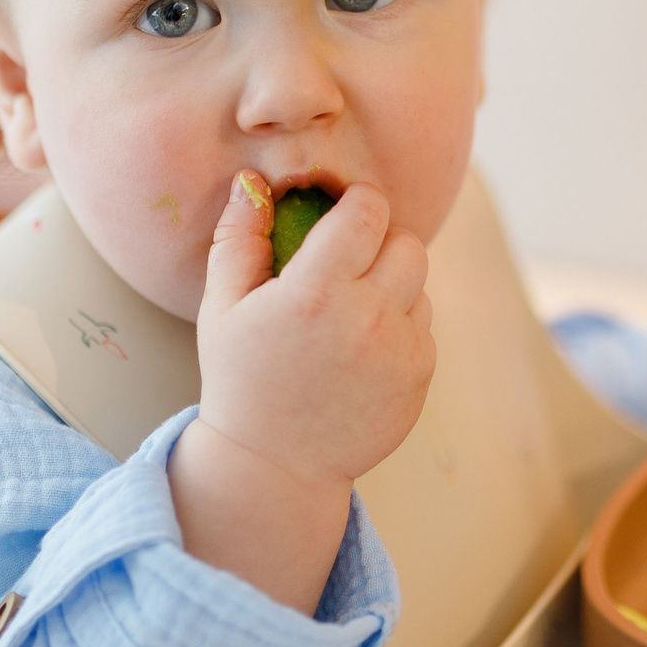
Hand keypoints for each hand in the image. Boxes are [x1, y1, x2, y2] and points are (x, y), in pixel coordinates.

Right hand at [169, 172, 435, 610]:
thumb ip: (239, 238)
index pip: (368, 211)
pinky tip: (361, 348)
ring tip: (351, 310)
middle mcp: (366, 318)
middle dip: (381, 241)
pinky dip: (400, 326)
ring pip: (420, 283)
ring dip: (393, 284)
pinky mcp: (419, 377)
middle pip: (407, 242)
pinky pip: (424, 326)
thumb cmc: (241, 380)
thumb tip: (251, 181)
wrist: (276, 464)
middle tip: (349, 262)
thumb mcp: (222, 308)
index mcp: (315, 293)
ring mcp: (399, 351)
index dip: (357, 202)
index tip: (342, 213)